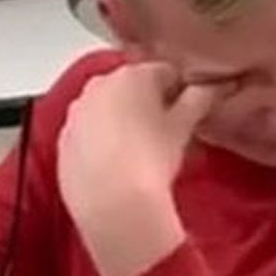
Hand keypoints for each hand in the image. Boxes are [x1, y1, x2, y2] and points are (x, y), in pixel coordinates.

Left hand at [57, 63, 216, 275]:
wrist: (112, 204)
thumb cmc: (152, 159)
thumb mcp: (185, 127)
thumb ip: (200, 98)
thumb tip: (212, 87)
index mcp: (133, 74)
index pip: (167, 72)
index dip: (183, 92)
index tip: (191, 112)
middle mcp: (99, 85)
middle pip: (133, 87)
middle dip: (151, 104)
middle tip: (169, 133)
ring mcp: (77, 112)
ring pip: (108, 109)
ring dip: (124, 122)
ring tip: (142, 153)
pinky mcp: (63, 140)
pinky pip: (88, 133)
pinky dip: (102, 142)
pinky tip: (117, 165)